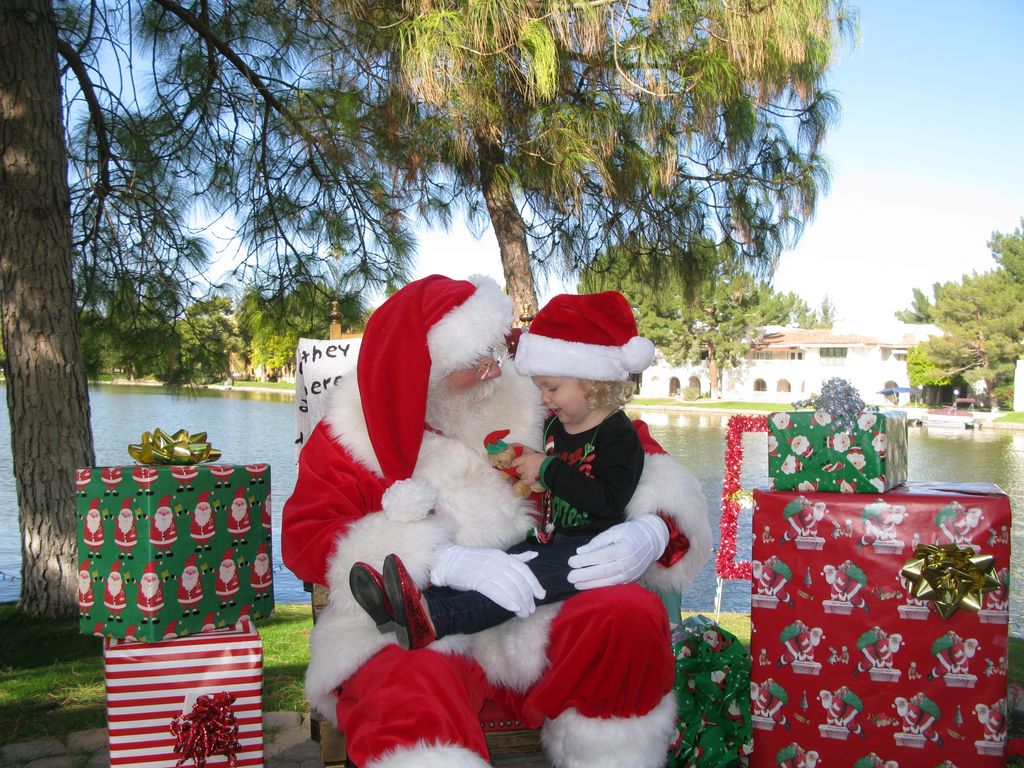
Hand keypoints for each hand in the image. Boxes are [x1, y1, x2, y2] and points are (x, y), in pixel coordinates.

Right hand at [430, 545, 545, 616]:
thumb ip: (514, 558)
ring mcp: (486, 570)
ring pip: (509, 587)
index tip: (541, 595)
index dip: (534, 583)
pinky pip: (494, 591)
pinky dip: (506, 600)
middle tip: (530, 609)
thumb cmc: (473, 561)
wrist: (448, 561)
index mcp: (502, 556)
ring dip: (519, 601)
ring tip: (523, 613)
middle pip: (518, 580)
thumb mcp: (495, 556)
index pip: (523, 570)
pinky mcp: (476, 580)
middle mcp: (496, 562)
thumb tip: (533, 556)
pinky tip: (513, 608)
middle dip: (527, 596)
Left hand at [510, 450, 543, 484]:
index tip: (515, 464)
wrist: (550, 467)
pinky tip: (531, 478)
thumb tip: (522, 449)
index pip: (514, 462)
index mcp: (525, 459)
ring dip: (524, 475)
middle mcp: (524, 466)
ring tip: (530, 473)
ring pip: (521, 476)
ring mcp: (526, 474)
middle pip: (518, 470)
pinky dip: (527, 480)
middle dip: (521, 469)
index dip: (515, 463)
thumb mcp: (535, 453)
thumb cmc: (544, 459)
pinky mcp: (530, 480)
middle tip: (526, 468)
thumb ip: (527, 452)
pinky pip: (525, 481)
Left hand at [567, 516, 669, 589]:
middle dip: (585, 575)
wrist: (653, 540)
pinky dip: (601, 587)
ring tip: (576, 585)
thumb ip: (598, 542)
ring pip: (608, 582)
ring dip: (591, 585)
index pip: (601, 556)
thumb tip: (580, 552)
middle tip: (570, 577)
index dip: (585, 560)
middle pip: (603, 571)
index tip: (571, 562)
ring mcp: (631, 573)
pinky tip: (589, 587)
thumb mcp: (614, 531)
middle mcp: (628, 563)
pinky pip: (614, 585)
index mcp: (624, 548)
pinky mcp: (631, 580)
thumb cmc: (631, 533)